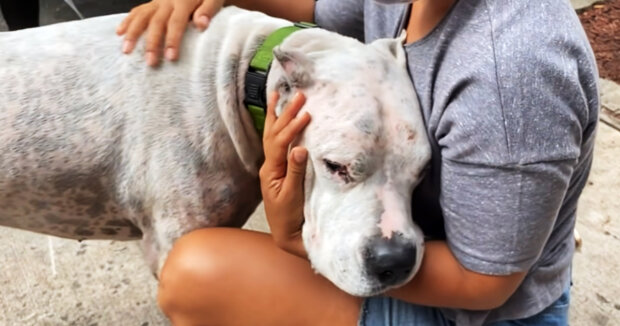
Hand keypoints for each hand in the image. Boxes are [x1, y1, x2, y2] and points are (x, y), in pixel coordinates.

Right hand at [116, 0, 224, 65]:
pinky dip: (128, 21)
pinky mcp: (152, 4)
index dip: (173, 40)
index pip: (176, 23)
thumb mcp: (214, 0)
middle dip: (152, 43)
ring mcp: (157, 2)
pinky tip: (119, 33)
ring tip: (126, 50)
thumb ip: (208, 11)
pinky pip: (138, 11)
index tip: (171, 58)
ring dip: (133, 33)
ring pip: (142, 16)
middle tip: (150, 63)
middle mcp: (167, 1)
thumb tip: (201, 24)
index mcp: (183, 2)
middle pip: (156, 23)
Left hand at [259, 92, 310, 257]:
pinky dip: (277, 128)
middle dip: (285, 113)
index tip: (306, 114)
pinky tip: (278, 119)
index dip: (293, 128)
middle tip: (299, 95)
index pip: (281, 143)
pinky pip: (276, 142)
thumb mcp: (294, 196)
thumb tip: (299, 148)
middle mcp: (269, 166)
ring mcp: (272, 167)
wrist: (286, 234)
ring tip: (277, 96)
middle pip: (275, 134)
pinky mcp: (278, 169)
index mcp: (271, 171)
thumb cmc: (290, 218)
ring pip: (271, 136)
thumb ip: (296, 172)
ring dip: (276, 115)